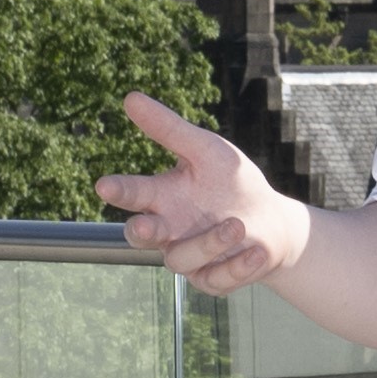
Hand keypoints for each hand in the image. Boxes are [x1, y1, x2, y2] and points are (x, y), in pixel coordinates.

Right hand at [100, 99, 306, 295]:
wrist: (272, 221)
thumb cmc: (232, 181)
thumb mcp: (206, 150)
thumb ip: (170, 129)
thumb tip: (130, 98)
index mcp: (162, 197)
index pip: (132, 194)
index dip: (118, 191)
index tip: (104, 185)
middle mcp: (168, 229)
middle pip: (140, 236)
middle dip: (140, 231)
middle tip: (143, 225)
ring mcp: (187, 257)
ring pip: (180, 259)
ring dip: (209, 243)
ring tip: (237, 224)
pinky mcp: (210, 280)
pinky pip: (214, 280)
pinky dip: (236, 266)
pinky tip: (254, 251)